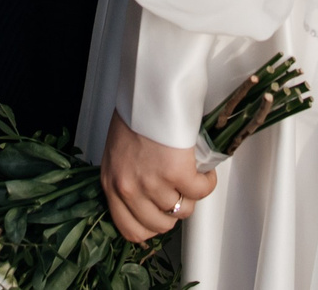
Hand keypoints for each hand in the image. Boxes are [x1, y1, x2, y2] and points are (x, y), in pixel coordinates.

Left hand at [101, 111, 214, 243]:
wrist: (149, 89)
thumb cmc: (136, 111)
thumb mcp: (119, 151)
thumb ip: (128, 177)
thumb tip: (146, 195)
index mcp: (111, 183)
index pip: (130, 229)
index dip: (150, 226)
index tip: (160, 216)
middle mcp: (129, 188)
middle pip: (159, 224)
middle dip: (174, 211)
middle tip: (180, 193)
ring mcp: (152, 183)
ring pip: (182, 210)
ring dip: (191, 195)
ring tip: (192, 176)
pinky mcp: (177, 172)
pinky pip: (200, 191)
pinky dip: (206, 182)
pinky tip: (203, 170)